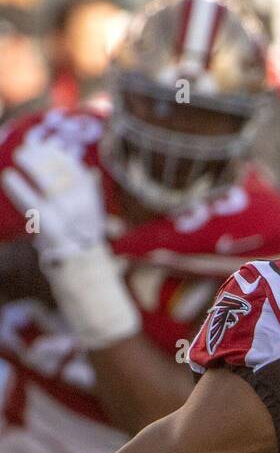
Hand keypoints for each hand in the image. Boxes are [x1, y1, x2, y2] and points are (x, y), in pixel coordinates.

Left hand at [0, 138, 138, 348]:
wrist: (97, 305)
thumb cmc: (90, 277)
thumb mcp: (92, 242)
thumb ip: (88, 214)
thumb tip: (89, 181)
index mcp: (96, 220)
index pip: (84, 181)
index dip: (66, 161)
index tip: (52, 147)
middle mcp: (88, 222)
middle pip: (69, 180)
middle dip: (49, 160)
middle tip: (28, 149)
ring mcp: (75, 232)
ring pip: (54, 190)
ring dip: (36, 170)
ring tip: (20, 156)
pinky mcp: (58, 242)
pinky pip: (37, 211)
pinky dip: (22, 193)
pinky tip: (9, 179)